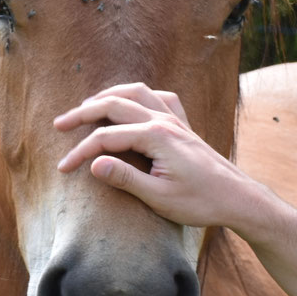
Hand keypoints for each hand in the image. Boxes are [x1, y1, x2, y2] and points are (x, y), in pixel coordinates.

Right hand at [53, 83, 267, 235]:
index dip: (80, 152)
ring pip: (135, 92)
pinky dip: (139, 96)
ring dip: (108, 95)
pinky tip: (131, 104)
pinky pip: (158, 98)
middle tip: (59, 125)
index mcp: (156, 137)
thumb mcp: (159, 198)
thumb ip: (125, 178)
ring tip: (86, 107)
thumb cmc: (201, 203)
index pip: (105, 137)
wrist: (237, 199)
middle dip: (83, 113)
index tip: (62, 169)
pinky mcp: (183, 125)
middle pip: (114, 104)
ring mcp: (175, 120)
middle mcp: (165, 120)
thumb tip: (94, 163)